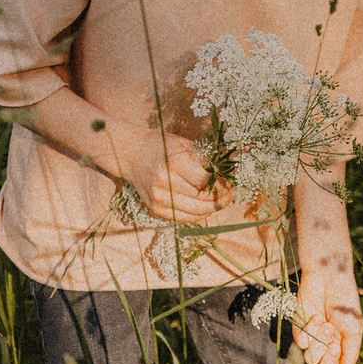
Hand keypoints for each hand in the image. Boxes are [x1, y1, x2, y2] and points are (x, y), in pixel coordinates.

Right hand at [105, 124, 223, 226]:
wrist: (130, 154)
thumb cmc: (160, 145)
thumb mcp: (185, 145)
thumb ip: (204, 161)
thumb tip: (227, 175)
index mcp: (174, 163)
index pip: (206, 182)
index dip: (222, 186)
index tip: (232, 184)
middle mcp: (164, 183)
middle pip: (202, 200)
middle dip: (220, 199)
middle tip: (231, 194)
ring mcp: (158, 198)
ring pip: (195, 213)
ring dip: (211, 209)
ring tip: (221, 201)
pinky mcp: (154, 208)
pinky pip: (183, 218)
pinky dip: (197, 215)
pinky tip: (206, 207)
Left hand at [294, 267, 362, 363]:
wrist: (327, 280)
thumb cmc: (344, 304)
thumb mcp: (353, 330)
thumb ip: (350, 355)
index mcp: (341, 350)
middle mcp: (325, 349)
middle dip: (328, 362)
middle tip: (334, 344)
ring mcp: (311, 340)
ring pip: (310, 359)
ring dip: (319, 341)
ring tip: (326, 322)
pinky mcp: (298, 330)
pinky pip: (299, 343)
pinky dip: (308, 331)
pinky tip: (315, 317)